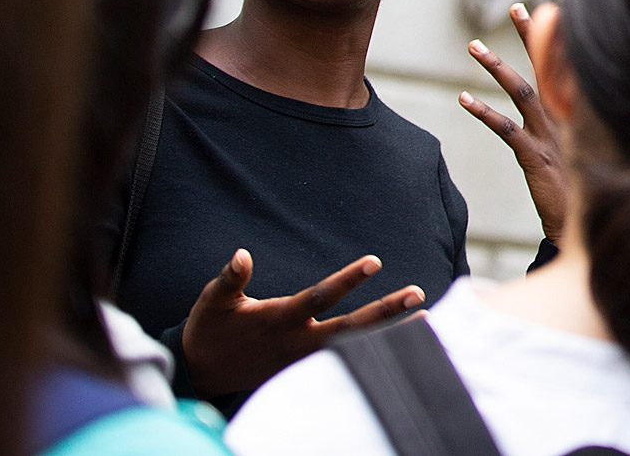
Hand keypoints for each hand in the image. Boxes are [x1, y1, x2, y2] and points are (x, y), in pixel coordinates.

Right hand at [179, 249, 422, 396]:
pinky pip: (346, 362)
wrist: (202, 375)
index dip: (347, 280)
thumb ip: (230, 279)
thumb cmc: (210, 331)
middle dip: (385, 311)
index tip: (376, 261)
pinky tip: (403, 345)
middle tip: (418, 295)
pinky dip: (374, 354)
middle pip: (349, 327)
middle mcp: (298, 342)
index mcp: (278, 320)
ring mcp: (305, 360)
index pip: (319, 297)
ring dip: (390, 334)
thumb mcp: (212, 302)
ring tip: (427, 318)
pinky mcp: (306, 371)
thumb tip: (241, 255)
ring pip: (354, 346)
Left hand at [462, 2, 567, 241]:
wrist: (589, 228)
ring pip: (523, 91)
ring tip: (474, 46)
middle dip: (532, 35)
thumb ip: (578, 126)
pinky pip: (506, 129)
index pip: (567, 67)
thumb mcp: (585, 152)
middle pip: (548, 67)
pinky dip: (483, 112)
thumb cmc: (585, 190)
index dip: (556, 38)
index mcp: (579, 114)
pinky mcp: (535, 157)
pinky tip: (463, 99)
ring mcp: (552, 136)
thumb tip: (570, 106)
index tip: (546, 10)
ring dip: (497, 66)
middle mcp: (568, 118)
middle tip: (516, 7)